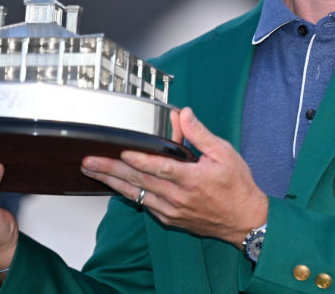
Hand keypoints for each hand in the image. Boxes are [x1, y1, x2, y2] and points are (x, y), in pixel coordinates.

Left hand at [81, 107, 268, 247]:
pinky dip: (128, 194)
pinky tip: (115, 185)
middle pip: (140, 181)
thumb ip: (201, 134)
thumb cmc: (237, 187)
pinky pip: (145, 204)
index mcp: (193, 179)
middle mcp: (178, 197)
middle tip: (89, 161)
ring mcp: (171, 210)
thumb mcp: (225, 154)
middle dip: (111, 170)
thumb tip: (184, 114)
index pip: (161, 168)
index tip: (122, 153)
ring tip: (92, 171)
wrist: (245, 221)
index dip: (140, 160)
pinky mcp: (170, 219)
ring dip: (112, 182)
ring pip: (137, 194)